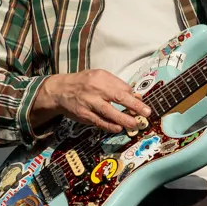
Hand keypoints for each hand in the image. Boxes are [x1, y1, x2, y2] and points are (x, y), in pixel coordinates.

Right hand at [33, 69, 152, 134]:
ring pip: (109, 112)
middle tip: (146, 113)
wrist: (60, 91)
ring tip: (135, 124)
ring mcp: (89, 102)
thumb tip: (136, 96)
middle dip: (134, 105)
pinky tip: (119, 128)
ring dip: (124, 119)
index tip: (142, 104)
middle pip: (118, 97)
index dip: (134, 97)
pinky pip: (99, 121)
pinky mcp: (84, 114)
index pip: (122, 87)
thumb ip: (116, 85)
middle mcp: (95, 89)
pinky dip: (110, 126)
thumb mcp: (99, 77)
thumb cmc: (83, 83)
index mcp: (101, 77)